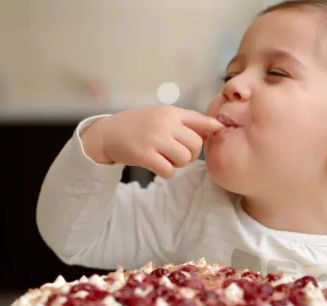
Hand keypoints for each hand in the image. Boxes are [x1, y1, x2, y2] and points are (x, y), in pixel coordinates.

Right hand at [81, 105, 222, 177]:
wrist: (108, 133)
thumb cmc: (139, 125)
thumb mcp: (162, 115)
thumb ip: (186, 121)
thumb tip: (216, 127)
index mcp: (171, 112)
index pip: (200, 120)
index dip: (212, 129)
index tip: (218, 132)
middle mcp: (165, 124)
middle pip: (195, 145)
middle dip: (190, 154)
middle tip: (177, 153)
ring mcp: (155, 139)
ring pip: (184, 159)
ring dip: (178, 164)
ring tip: (165, 158)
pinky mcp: (145, 155)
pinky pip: (169, 171)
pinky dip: (166, 172)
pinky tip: (157, 165)